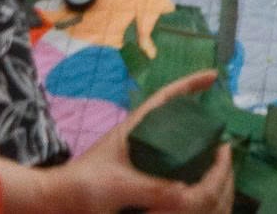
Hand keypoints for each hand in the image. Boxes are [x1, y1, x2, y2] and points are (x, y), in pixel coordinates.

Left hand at [51, 70, 237, 213]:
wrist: (56, 203)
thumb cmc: (81, 187)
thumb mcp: (120, 185)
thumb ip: (154, 189)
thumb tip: (190, 195)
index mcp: (135, 129)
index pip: (167, 98)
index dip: (191, 84)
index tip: (214, 76)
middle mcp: (138, 139)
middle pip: (175, 119)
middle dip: (200, 122)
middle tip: (221, 139)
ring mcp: (137, 158)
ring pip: (174, 146)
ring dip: (194, 151)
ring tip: (213, 162)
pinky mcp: (135, 178)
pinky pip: (167, 170)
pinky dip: (183, 173)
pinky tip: (192, 185)